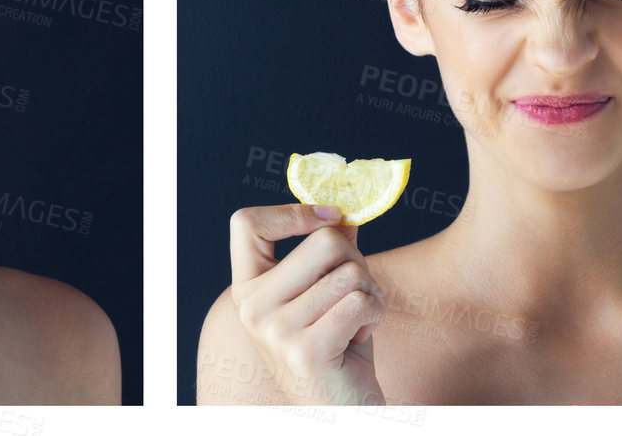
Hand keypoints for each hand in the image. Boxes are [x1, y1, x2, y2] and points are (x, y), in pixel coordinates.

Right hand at [226, 204, 384, 404]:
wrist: (340, 410)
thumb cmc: (336, 352)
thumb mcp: (326, 296)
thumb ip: (329, 257)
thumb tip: (345, 215)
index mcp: (247, 288)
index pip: (246, 224)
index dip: (291, 211)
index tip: (329, 216)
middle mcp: (252, 306)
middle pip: (323, 241)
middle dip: (357, 261)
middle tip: (356, 292)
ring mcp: (275, 329)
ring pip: (350, 273)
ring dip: (371, 294)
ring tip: (357, 321)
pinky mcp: (306, 349)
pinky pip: (360, 302)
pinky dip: (375, 315)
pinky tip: (361, 336)